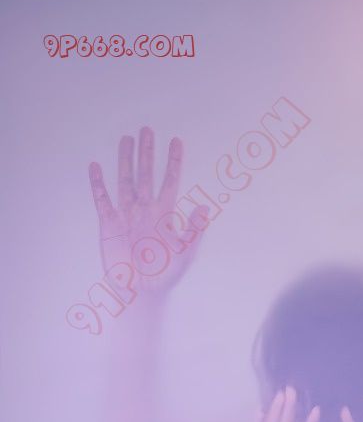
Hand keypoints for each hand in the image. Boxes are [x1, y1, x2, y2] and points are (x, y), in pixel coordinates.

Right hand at [88, 126, 205, 297]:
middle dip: (147, 153)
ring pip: (125, 180)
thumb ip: (195, 230)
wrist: (140, 292)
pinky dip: (98, 184)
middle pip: (146, 174)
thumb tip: (206, 208)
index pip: (170, 180)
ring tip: (125, 139)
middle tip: (147, 129)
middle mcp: (145, 209)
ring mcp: (127, 215)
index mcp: (165, 214)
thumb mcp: (186, 253)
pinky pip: (103, 199)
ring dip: (125, 160)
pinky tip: (96, 166)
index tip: (177, 141)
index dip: (174, 161)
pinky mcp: (109, 224)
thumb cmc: (165, 275)